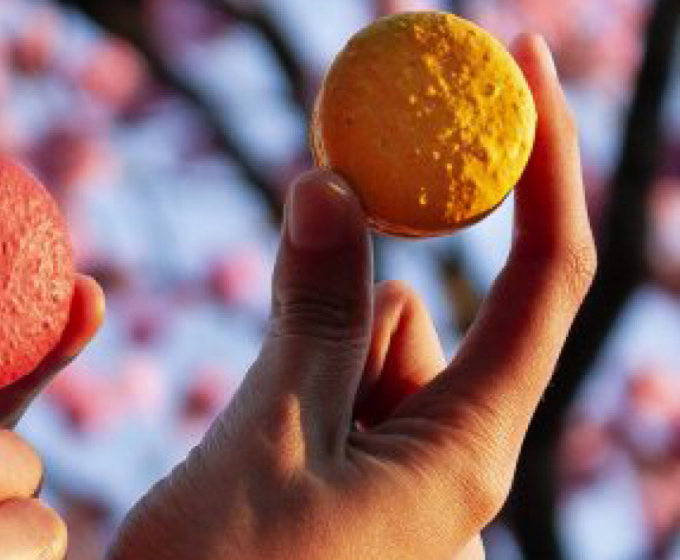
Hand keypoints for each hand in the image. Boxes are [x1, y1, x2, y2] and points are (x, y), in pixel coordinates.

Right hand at [109, 35, 594, 559]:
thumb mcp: (264, 438)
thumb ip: (313, 315)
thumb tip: (339, 186)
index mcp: (460, 463)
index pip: (540, 285)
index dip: (543, 165)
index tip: (516, 61)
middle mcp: (450, 481)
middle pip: (437, 325)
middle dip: (369, 286)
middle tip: (303, 254)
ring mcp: (402, 499)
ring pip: (377, 365)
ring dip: (315, 350)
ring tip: (247, 433)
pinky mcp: (355, 506)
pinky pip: (344, 409)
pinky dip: (299, 388)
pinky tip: (248, 449)